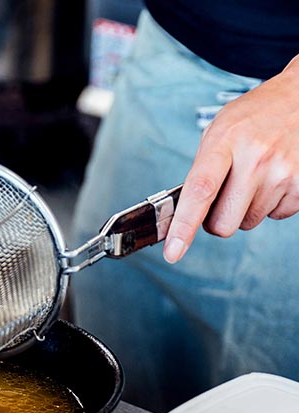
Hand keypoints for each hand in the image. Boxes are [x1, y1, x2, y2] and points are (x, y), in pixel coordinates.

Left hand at [164, 54, 298, 262]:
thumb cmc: (254, 116)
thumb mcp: (218, 131)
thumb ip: (202, 169)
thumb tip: (186, 213)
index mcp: (225, 141)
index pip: (200, 192)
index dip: (184, 226)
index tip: (172, 252)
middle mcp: (256, 157)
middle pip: (224, 223)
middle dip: (216, 220)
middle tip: (221, 198)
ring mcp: (283, 172)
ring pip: (249, 221)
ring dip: (245, 208)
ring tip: (254, 176)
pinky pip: (277, 216)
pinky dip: (272, 204)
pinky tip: (274, 177)